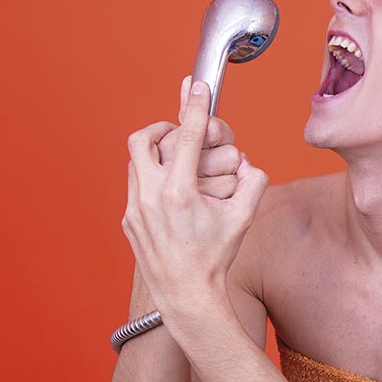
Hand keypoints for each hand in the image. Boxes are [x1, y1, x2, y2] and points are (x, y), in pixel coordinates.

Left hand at [122, 80, 269, 319]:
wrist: (186, 294)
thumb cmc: (214, 258)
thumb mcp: (242, 219)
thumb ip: (254, 184)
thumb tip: (250, 164)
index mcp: (179, 193)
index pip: (185, 136)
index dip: (194, 106)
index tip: (197, 87)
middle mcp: (150, 197)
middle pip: (143, 138)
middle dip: (162, 126)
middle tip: (178, 128)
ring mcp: (134, 208)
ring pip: (135, 161)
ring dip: (155, 152)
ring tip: (176, 159)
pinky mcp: (128, 220)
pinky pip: (135, 185)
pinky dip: (152, 177)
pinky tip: (170, 190)